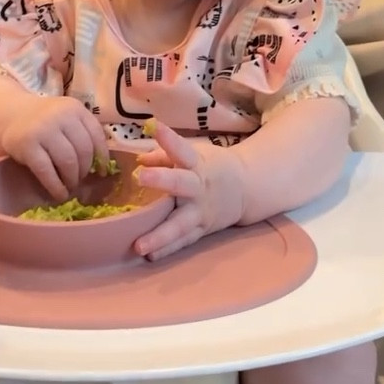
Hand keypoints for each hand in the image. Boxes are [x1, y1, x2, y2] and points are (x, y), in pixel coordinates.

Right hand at [1, 94, 108, 200]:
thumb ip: (83, 133)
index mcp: (75, 108)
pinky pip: (47, 171)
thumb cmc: (46, 122)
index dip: (102, 156)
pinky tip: (59, 194)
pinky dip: (56, 186)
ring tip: (70, 186)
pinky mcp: (27, 145)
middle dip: (84, 170)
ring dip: (72, 179)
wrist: (12, 115)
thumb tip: (102, 166)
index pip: (96, 134)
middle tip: (80, 180)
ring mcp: (42, 129)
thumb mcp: (67, 118)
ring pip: (67, 161)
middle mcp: (60, 115)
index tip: (102, 172)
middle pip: (83, 150)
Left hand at [133, 122, 244, 261]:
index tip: (156, 126)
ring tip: (139, 246)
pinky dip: (167, 250)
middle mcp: (199, 188)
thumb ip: (164, 155)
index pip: (182, 149)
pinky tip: (149, 256)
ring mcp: (200, 213)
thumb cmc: (210, 167)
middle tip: (140, 176)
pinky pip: (183, 242)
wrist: (245, 189)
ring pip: (180, 225)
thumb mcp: (194, 154)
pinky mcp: (201, 231)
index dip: (169, 139)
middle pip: (181, 184)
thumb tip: (138, 158)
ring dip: (160, 236)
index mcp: (197, 164)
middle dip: (162, 180)